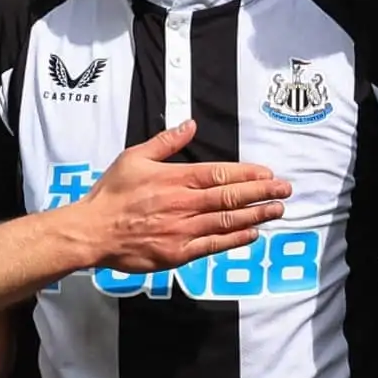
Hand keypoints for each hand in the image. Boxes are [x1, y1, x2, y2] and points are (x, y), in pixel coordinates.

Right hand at [75, 120, 290, 271]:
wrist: (93, 231)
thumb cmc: (112, 193)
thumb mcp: (134, 157)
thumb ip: (165, 142)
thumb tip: (189, 125)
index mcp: (175, 178)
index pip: (220, 174)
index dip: (248, 174)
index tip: (268, 173)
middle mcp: (184, 203)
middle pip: (231, 197)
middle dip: (262, 193)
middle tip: (285, 190)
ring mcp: (183, 229)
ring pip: (227, 220)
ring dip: (256, 215)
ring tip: (277, 210)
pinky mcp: (178, 252)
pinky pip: (214, 245)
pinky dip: (235, 239)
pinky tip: (252, 234)